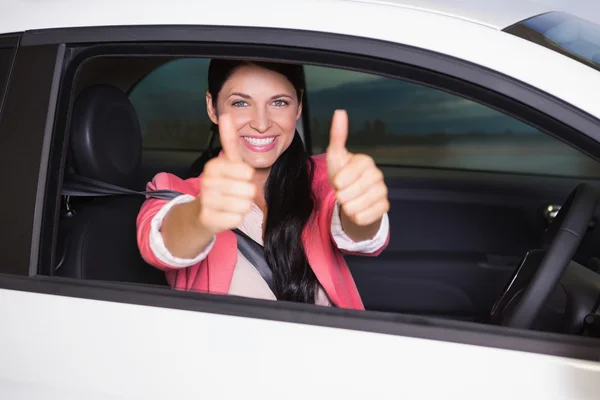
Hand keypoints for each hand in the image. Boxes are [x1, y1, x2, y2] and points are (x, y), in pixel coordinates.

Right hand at [196, 114, 256, 233]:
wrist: (204, 211)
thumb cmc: (222, 183)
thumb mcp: (228, 161)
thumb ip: (229, 139)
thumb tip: (227, 114)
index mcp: (213, 166)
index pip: (247, 172)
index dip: (247, 177)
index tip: (237, 177)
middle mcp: (207, 182)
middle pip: (248, 190)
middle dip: (246, 193)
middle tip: (234, 193)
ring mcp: (206, 201)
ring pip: (244, 205)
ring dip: (242, 206)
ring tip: (230, 203)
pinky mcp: (209, 219)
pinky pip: (237, 219)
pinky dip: (235, 218)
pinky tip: (225, 214)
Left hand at [327, 110, 388, 232]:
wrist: (353, 198)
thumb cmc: (343, 175)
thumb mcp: (335, 158)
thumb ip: (337, 136)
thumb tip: (340, 111)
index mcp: (365, 161)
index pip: (345, 177)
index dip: (338, 182)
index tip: (338, 182)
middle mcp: (378, 175)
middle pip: (348, 194)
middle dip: (341, 197)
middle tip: (344, 192)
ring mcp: (383, 191)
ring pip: (355, 208)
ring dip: (347, 207)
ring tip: (350, 200)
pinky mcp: (384, 207)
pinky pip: (363, 217)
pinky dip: (356, 217)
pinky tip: (358, 209)